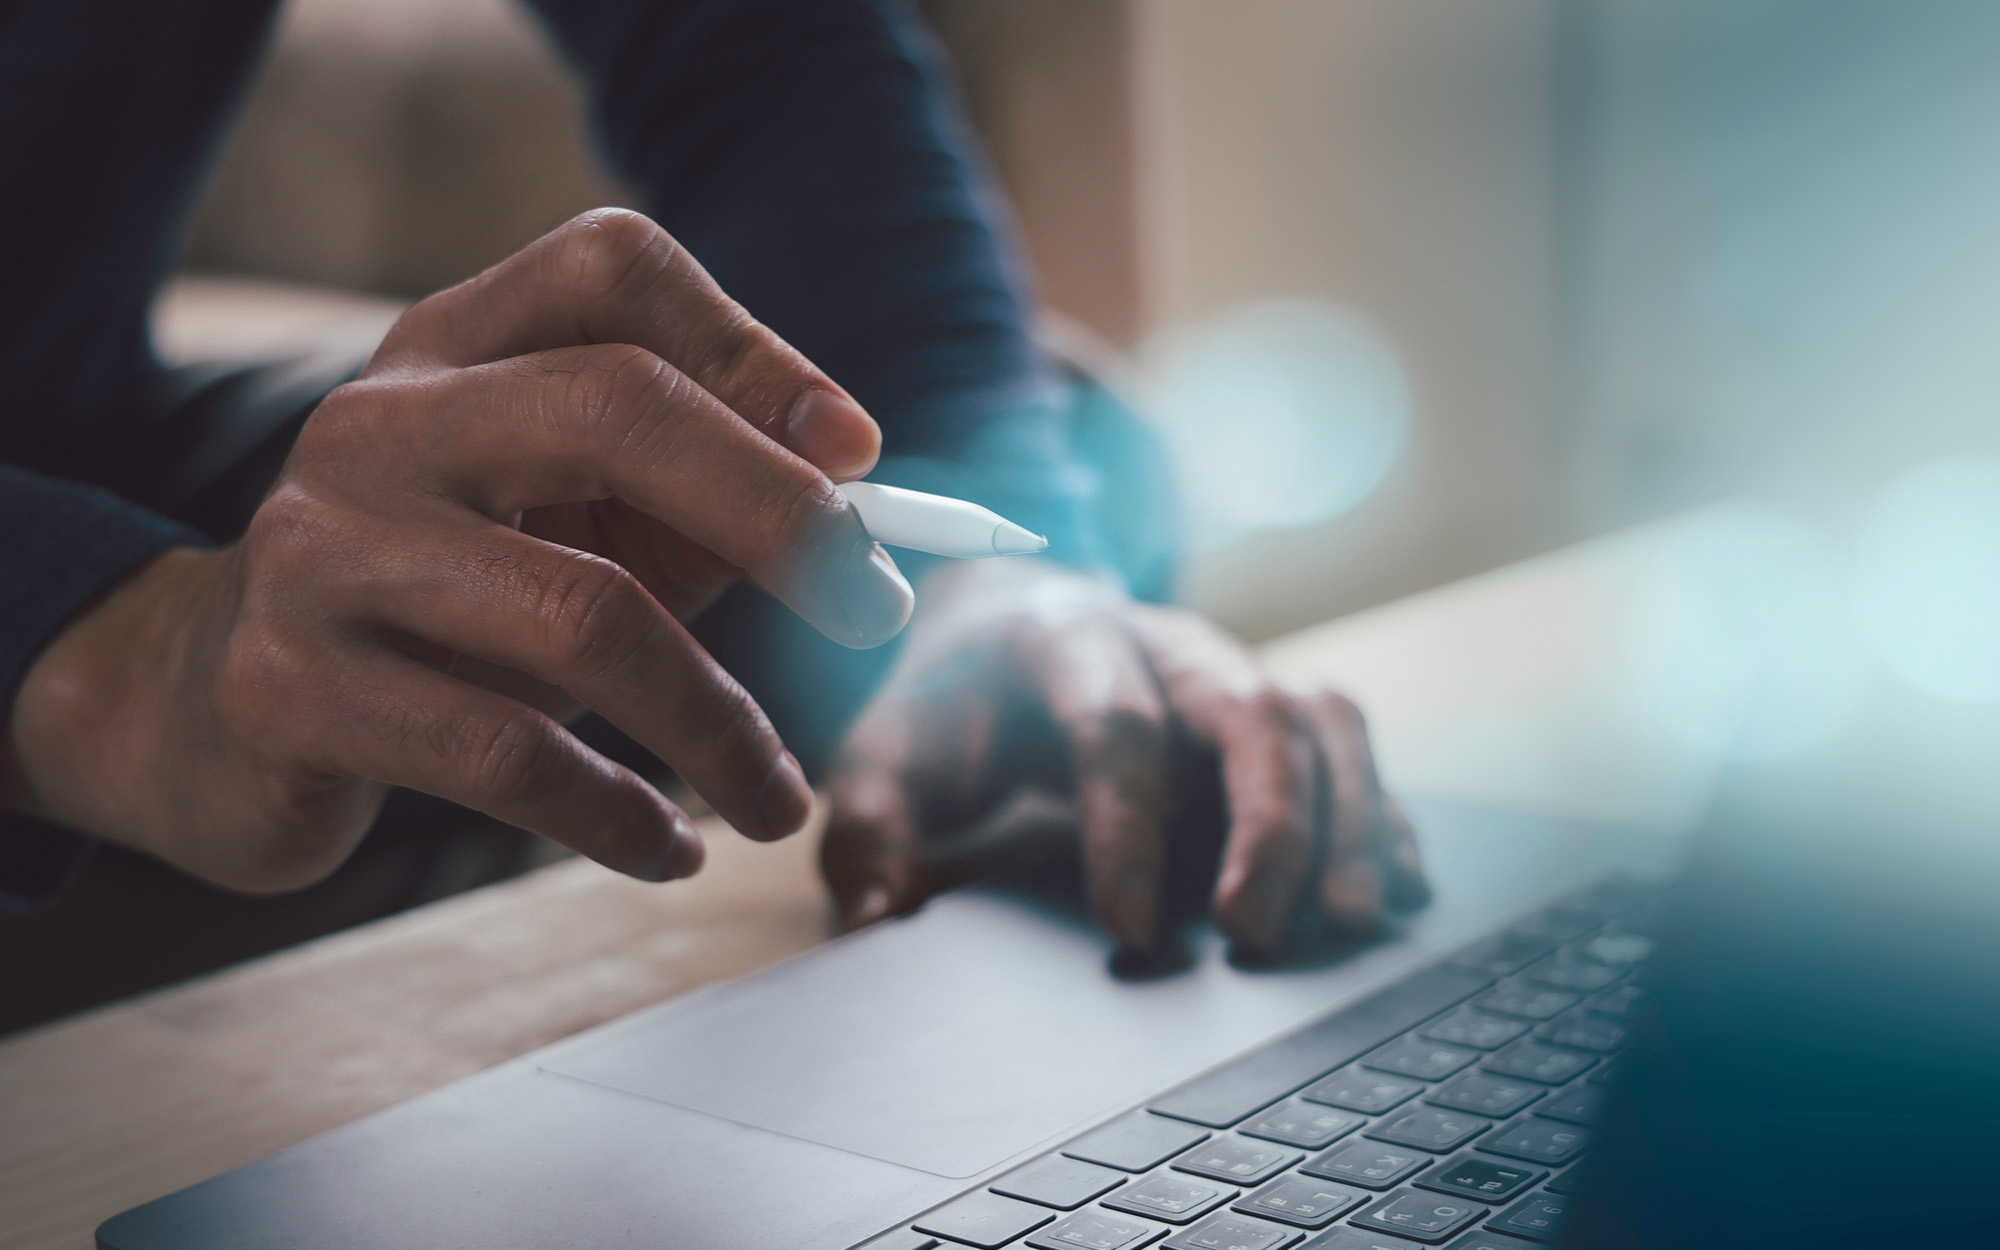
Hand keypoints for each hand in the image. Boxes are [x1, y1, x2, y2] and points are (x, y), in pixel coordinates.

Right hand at [2, 209, 914, 891]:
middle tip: (876, 613)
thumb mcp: (570, 525)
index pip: (610, 270)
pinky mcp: (292, 688)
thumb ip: (700, 496)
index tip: (859, 454)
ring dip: (719, 724)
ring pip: (583, 615)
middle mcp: (380, 421)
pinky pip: (506, 757)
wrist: (214, 710)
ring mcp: (323, 549)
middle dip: (780, 515)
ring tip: (779, 801)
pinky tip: (673, 851)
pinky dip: (621, 817)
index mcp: (456, 350)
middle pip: (614, 408)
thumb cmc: (449, 610)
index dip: (755, 348)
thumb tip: (858, 486)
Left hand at [820, 559, 1427, 956]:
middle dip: (1268, 823)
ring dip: (1347, 819)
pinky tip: (1391, 894)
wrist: (1007, 630)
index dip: (1128, 825)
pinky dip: (1381, 816)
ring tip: (1347, 922)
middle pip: (1248, 709)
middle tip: (1257, 934)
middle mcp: (1169, 642)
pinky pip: (1354, 747)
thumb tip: (877, 920)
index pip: (1115, 724)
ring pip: (1322, 719)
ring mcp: (1236, 668)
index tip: (1127, 927)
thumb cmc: (950, 712)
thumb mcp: (883, 757)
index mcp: (1065, 641)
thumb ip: (869, 828)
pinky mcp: (1279, 710)